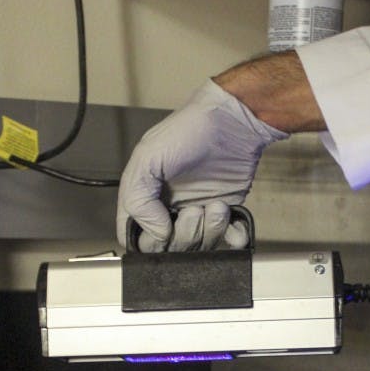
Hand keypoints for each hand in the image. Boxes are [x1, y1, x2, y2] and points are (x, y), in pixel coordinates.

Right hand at [116, 79, 287, 251]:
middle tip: (192, 210)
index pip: (136, 237)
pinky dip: (232, 236)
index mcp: (146, 198)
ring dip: (209, 229)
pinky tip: (229, 216)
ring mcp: (198, 212)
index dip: (148, 241)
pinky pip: (228, 239)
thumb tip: (157, 233)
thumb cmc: (188, 131)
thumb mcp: (147, 158)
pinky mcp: (224, 212)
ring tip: (215, 205)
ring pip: (199, 246)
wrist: (232, 122)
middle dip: (184, 235)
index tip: (163, 227)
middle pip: (170, 248)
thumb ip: (138, 199)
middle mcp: (170, 209)